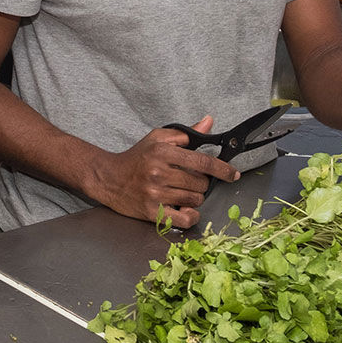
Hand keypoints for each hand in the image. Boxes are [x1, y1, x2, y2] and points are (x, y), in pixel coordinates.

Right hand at [84, 118, 238, 228]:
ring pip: (195, 200)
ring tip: (181, 191)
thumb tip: (208, 123)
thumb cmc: (136, 158)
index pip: (202, 162)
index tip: (233, 174)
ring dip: (194, 198)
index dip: (222, 169)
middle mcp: (159, 174)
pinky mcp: (152, 213)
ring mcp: (155, 195)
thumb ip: (184, 133)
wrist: (108, 178)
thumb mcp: (157, 139)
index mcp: (163, 153)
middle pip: (201, 184)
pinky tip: (186, 210)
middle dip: (201, 183)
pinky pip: (184, 220)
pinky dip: (190, 216)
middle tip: (189, 180)